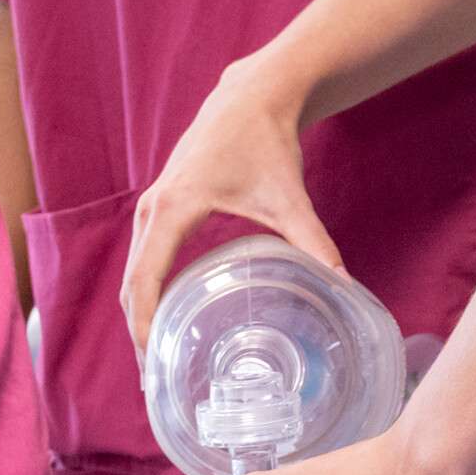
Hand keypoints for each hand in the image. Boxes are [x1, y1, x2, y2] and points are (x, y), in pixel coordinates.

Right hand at [125, 60, 345, 346]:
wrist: (249, 95)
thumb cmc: (266, 142)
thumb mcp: (288, 196)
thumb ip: (314, 241)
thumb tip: (345, 283)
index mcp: (174, 209)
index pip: (144, 279)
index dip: (142, 326)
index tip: (150, 365)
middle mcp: (153, 208)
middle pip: (131, 282)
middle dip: (138, 331)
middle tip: (154, 379)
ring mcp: (153, 203)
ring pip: (134, 268)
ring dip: (140, 310)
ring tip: (156, 356)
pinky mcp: (161, 201)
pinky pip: (144, 254)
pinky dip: (147, 287)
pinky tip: (166, 313)